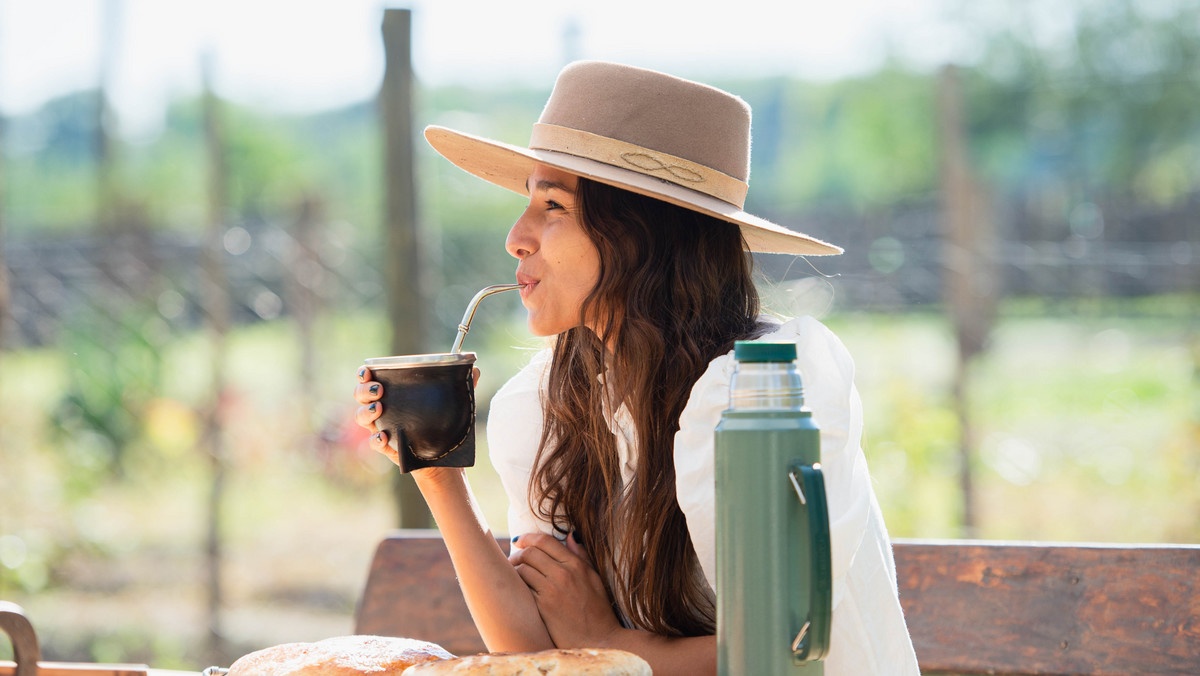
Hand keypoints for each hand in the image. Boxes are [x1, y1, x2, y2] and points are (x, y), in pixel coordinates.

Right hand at [353, 365, 481, 467]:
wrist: (445, 456)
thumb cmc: (444, 424)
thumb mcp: (453, 403)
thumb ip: (463, 385)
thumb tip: (476, 369)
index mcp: (395, 393)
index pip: (371, 378)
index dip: (365, 373)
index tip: (368, 370)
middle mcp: (383, 408)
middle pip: (360, 395)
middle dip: (364, 390)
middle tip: (379, 390)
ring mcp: (383, 427)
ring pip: (361, 417)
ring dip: (366, 411)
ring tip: (380, 408)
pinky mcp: (387, 446)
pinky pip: (374, 442)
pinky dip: (376, 439)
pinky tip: (384, 436)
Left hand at [509, 532, 621, 648]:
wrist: (600, 640)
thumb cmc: (599, 612)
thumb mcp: (595, 579)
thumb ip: (582, 556)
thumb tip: (571, 536)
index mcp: (577, 565)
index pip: (545, 541)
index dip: (528, 537)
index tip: (519, 540)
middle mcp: (563, 574)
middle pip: (530, 552)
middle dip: (517, 553)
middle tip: (513, 559)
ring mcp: (552, 590)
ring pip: (522, 569)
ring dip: (513, 569)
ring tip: (512, 575)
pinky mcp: (542, 606)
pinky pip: (523, 588)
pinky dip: (517, 585)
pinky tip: (516, 589)